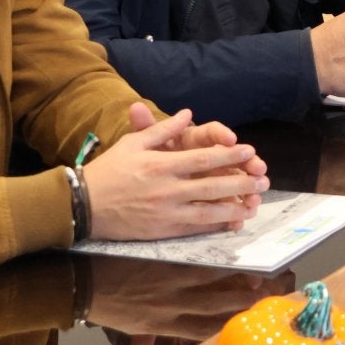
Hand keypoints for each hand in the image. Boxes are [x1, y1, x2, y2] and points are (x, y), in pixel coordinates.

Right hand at [83, 107, 269, 240]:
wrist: (81, 205)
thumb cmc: (108, 171)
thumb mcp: (133, 144)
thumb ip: (162, 130)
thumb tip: (188, 114)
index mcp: (161, 165)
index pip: (203, 160)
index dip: (229, 156)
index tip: (250, 151)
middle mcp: (167, 189)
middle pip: (212, 186)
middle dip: (241, 183)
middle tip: (263, 179)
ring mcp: (165, 212)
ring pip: (208, 210)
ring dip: (235, 207)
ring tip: (255, 203)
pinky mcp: (162, 231)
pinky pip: (195, 228)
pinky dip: (216, 225)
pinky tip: (233, 222)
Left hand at [86, 258, 293, 344]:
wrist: (80, 281)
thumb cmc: (103, 304)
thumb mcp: (124, 325)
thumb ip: (143, 337)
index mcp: (164, 324)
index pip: (204, 328)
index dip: (230, 323)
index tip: (251, 318)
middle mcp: (173, 306)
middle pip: (218, 305)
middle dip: (247, 300)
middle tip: (272, 291)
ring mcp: (172, 281)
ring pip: (215, 280)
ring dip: (241, 275)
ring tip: (263, 270)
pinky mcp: (169, 258)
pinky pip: (200, 256)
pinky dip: (220, 252)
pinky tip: (238, 246)